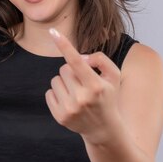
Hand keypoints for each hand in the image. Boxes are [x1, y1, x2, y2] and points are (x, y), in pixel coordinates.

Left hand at [45, 27, 122, 143]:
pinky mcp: (60, 117)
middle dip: (72, 72)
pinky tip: (69, 101)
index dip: (64, 45)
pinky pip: (49, 93)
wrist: (104, 129)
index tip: (53, 31)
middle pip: (64, 69)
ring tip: (77, 93)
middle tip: (83, 83)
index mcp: (96, 86)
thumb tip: (80, 57)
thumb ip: (100, 60)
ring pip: (55, 80)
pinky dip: (57, 94)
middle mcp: (81, 98)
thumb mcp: (113, 76)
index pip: (76, 61)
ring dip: (64, 83)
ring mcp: (69, 109)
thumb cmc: (108, 97)